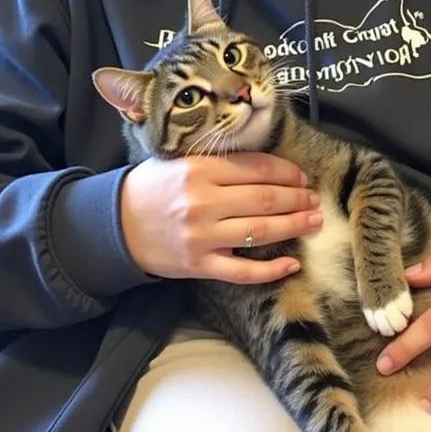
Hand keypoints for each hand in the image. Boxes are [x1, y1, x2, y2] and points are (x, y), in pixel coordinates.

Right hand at [119, 152, 322, 283]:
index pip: (256, 168)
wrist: (115, 224)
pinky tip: (292, 264)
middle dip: (297, 198)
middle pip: (264, 199)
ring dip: (293, 225)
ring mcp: (202, 237)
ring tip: (314, 220)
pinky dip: (270, 270)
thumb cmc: (153, 187)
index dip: (286, 172)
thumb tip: (268, 166)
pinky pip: (242, 271)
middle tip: (315, 198)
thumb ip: (220, 162)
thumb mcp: (181, 161)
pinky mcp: (198, 266)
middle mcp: (203, 202)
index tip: (301, 175)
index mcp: (200, 169)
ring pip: (260, 232)